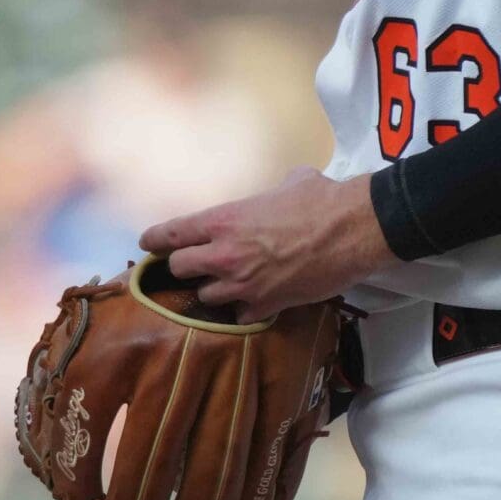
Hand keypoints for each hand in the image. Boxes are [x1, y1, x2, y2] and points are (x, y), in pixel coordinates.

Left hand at [139, 168, 394, 323]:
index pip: (170, 234)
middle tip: (193, 265)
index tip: (148, 244)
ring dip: (213, 290)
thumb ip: (271, 192)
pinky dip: (242, 311)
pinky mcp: (266, 306)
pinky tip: (252, 303)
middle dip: (183, 267)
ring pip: (206, 298)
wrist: (352, 230)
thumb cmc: (320, 199)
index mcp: (222, 221)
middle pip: (179, 270)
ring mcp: (243, 285)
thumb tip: (282, 188)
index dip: (154, 240)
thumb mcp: (288, 183)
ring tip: (225, 285)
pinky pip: (239, 317)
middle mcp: (224, 255)